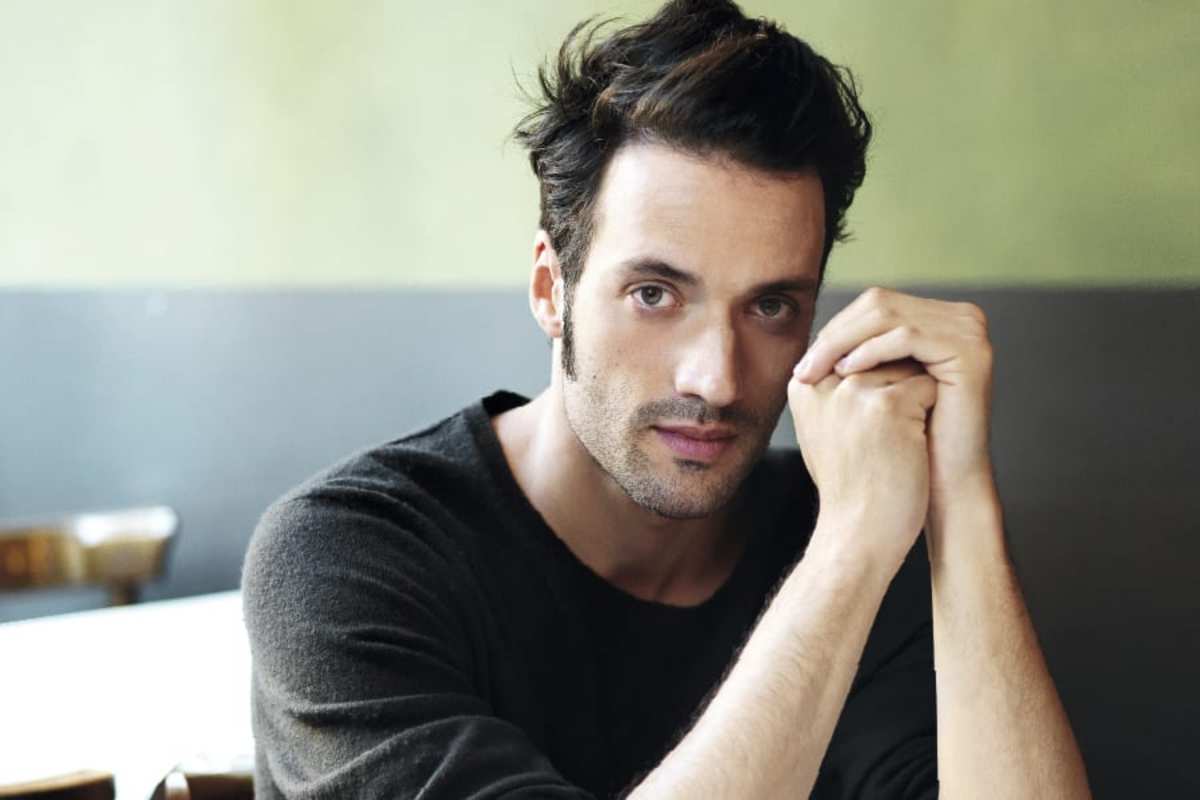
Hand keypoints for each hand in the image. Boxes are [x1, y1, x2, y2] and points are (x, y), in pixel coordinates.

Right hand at [788, 358, 936, 571]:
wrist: (858, 533)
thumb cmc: (850, 485)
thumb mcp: (825, 427)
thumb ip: (835, 387)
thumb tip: (869, 349)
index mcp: (803, 385)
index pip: (857, 353)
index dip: (877, 385)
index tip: (870, 426)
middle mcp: (823, 381)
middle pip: (883, 354)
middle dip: (897, 388)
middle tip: (885, 438)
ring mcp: (854, 391)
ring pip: (908, 366)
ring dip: (915, 400)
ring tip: (894, 442)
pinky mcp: (888, 404)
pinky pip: (928, 385)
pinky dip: (930, 413)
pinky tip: (909, 445)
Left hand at [793, 287, 994, 506]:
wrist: (945, 480)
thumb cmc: (908, 438)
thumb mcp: (879, 384)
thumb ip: (856, 350)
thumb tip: (810, 334)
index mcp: (940, 318)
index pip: (874, 306)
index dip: (835, 329)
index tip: (804, 362)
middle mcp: (961, 317)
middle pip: (880, 305)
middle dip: (835, 335)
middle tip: (805, 368)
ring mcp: (969, 330)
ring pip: (888, 317)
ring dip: (844, 342)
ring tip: (818, 371)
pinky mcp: (970, 349)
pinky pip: (907, 337)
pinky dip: (871, 351)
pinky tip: (846, 371)